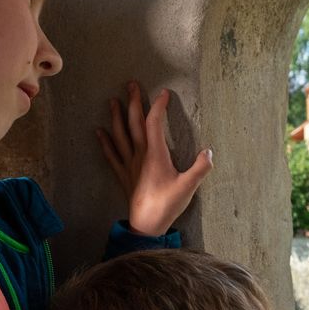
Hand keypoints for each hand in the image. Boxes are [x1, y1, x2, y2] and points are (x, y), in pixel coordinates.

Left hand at [98, 81, 212, 236]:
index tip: (164, 93)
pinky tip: (99, 132)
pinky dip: (105, 142)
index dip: (159, 106)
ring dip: (116, 117)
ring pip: (120, 135)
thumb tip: (209, 152)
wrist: (146, 224)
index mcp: (156, 154)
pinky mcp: (124, 175)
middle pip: (134, 123)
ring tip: (112, 101)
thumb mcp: (189, 187)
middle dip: (133, 103)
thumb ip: (200, 168)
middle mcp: (140, 155)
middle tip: (131, 84)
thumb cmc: (168, 204)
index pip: (154, 123)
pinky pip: (112, 155)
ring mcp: (129, 164)